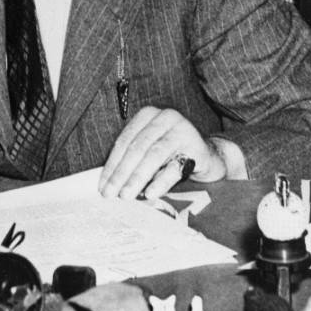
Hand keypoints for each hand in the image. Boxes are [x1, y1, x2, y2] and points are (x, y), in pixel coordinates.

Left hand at [98, 106, 228, 199]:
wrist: (208, 157)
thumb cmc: (171, 156)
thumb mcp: (149, 152)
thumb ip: (131, 161)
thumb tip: (108, 184)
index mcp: (148, 115)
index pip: (125, 141)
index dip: (112, 164)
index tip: (102, 186)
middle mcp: (165, 117)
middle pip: (137, 147)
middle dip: (122, 173)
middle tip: (111, 194)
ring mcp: (182, 130)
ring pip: (154, 155)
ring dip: (137, 177)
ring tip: (126, 195)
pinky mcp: (196, 147)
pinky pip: (174, 166)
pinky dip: (160, 181)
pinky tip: (149, 193)